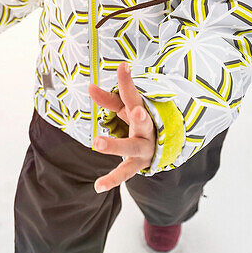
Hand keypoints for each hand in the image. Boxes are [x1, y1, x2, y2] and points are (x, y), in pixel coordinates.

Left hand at [87, 62, 156, 192]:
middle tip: (137, 112)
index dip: (127, 81)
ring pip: (131, 148)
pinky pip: (125, 173)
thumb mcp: (126, 110)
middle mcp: (147, 130)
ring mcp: (144, 149)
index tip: (123, 66)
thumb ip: (108, 100)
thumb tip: (89, 87)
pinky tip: (97, 186)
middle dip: (141, 117)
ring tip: (97, 142)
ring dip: (116, 145)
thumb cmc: (139, 123)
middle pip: (144, 122)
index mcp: (143, 112)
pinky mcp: (138, 165)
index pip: (134, 95)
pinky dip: (112, 180)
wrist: (162, 148)